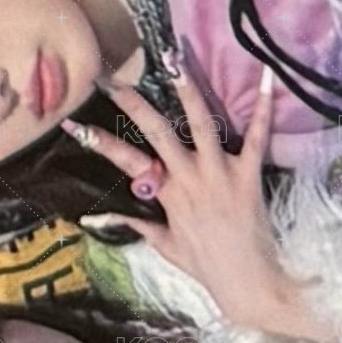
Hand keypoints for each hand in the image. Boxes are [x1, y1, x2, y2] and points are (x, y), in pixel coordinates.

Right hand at [73, 65, 337, 342]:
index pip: (125, 161)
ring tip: (175, 61)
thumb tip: (100, 214)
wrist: (245, 281)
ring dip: (187, 91)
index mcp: (167, 195)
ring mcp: (219, 175)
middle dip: (134, 103)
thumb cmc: (206, 266)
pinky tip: (267, 77)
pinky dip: (263, 107)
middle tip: (115, 78)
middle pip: (157, 132)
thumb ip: (137, 224)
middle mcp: (189, 179)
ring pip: (200, 124)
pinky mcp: (248, 175)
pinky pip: (257, 137)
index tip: (74, 123)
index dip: (98, 142)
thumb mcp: (165, 246)